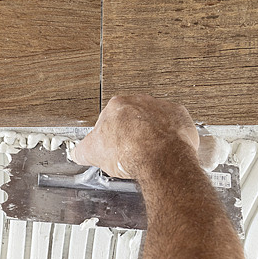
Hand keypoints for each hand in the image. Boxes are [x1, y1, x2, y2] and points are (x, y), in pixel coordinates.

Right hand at [71, 95, 199, 179]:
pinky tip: (165, 151)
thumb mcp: (92, 154)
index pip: (109, 119)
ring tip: (148, 154)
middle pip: (133, 118)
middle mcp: (139, 101)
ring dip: (152, 134)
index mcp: (116, 106)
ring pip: (154, 121)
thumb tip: (78, 153)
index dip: (110, 136)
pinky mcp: (180, 118)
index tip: (113, 148)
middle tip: (130, 152)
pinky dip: (171, 137)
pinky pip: (174, 126)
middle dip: (131, 134)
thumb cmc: (128, 152)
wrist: (159, 157)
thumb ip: (83, 151)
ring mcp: (161, 108)